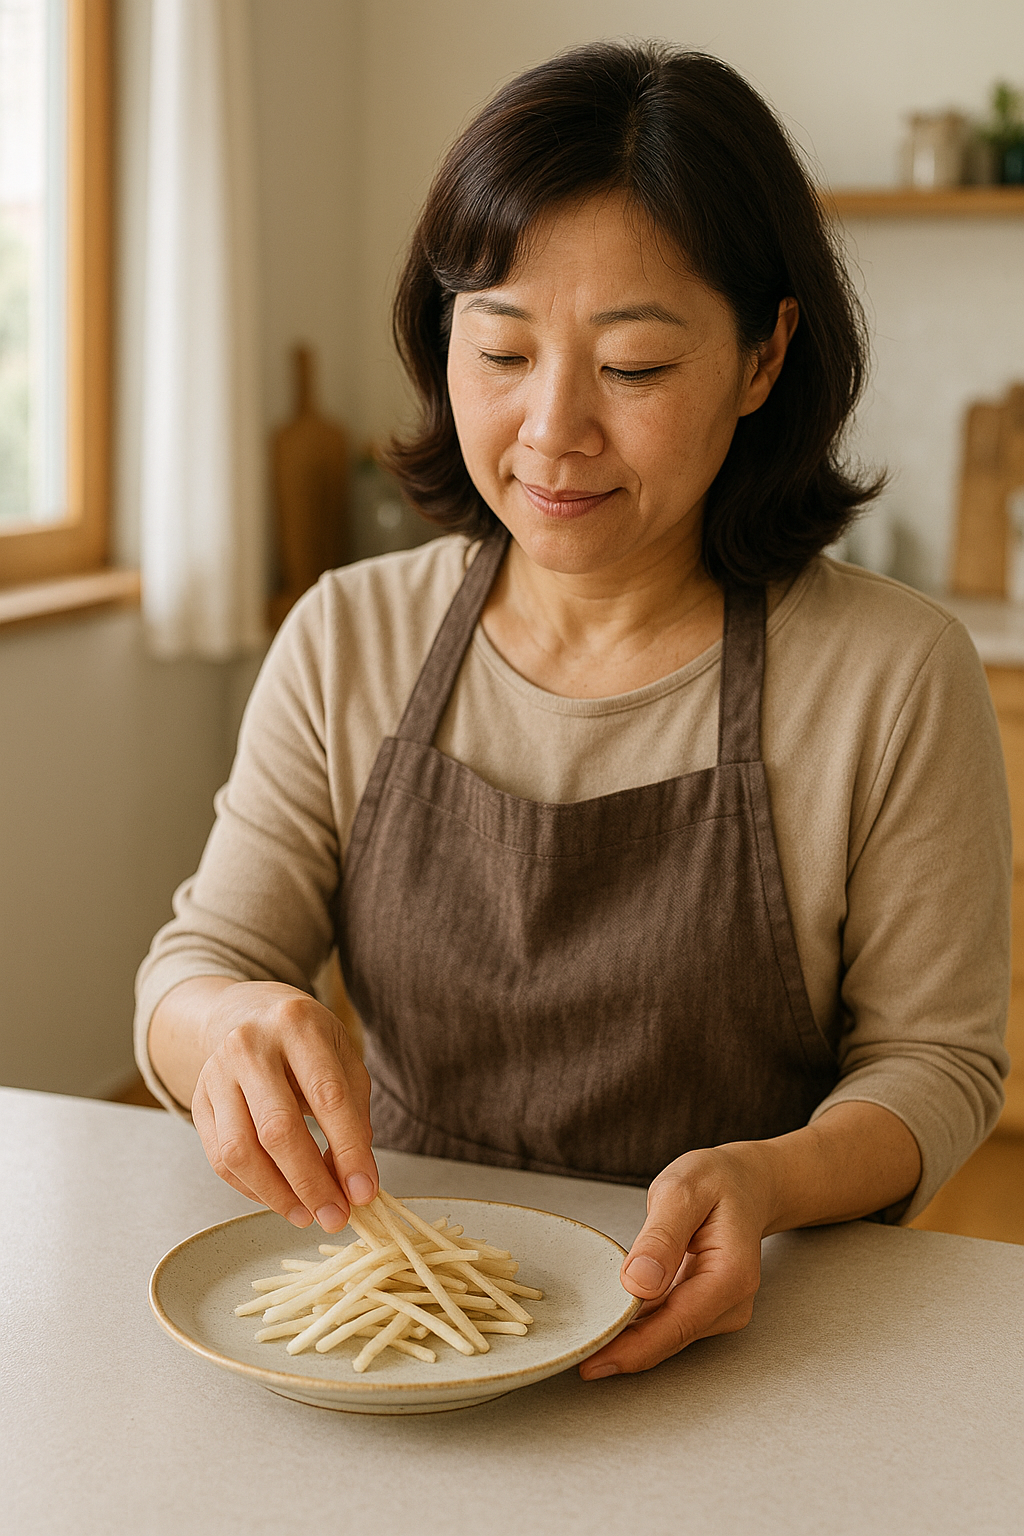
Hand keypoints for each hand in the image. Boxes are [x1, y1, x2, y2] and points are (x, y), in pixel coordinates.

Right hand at [189, 980, 378, 1232]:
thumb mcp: (342, 1058)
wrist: (247, 1013)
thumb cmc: (306, 1042)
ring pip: (240, 1151)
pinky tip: (280, 1197)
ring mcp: (216, 1073)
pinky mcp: (198, 1101)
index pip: (326, 1096)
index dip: (348, 1150)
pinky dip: (253, 1189)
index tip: (364, 1192)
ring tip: (308, 1214)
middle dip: (311, 1183)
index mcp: (297, 1024)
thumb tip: (353, 1181)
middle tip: (336, 1216)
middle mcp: (250, 1045)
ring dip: (277, 1195)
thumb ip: (353, 1115)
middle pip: (277, 1128)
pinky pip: (220, 1159)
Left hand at [578, 1103, 922, 1379]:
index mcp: (730, 1276)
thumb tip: (638, 1285)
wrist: (747, 1184)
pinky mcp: (706, 1310)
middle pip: (668, 1338)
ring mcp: (721, 1311)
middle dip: (621, 1349)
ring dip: (625, 1339)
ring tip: (582, 1338)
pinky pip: (667, 1324)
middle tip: (571, 1352)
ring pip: (665, 1336)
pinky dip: (637, 1325)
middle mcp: (731, 1303)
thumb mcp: (683, 1190)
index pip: (676, 1324)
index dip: (631, 1348)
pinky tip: (607, 1320)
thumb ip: (661, 1237)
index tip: (590, 1361)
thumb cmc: (716, 1181)